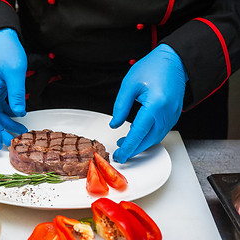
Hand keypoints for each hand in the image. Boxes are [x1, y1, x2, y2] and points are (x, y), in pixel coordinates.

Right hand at [0, 28, 27, 149]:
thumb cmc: (4, 48)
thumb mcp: (15, 72)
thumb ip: (16, 94)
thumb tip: (19, 112)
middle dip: (1, 131)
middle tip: (12, 143)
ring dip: (8, 122)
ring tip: (21, 131)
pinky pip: (1, 104)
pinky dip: (9, 112)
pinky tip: (18, 116)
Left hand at [110, 44, 187, 162]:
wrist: (175, 60)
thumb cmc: (154, 67)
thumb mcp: (130, 84)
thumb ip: (121, 106)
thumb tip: (115, 124)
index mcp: (155, 104)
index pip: (138, 133)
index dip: (128, 147)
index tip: (119, 155)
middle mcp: (167, 113)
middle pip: (148, 140)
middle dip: (134, 150)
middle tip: (120, 153)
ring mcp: (173, 115)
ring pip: (155, 138)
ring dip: (141, 144)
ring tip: (125, 143)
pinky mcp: (174, 115)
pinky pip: (161, 131)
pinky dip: (148, 137)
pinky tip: (138, 134)